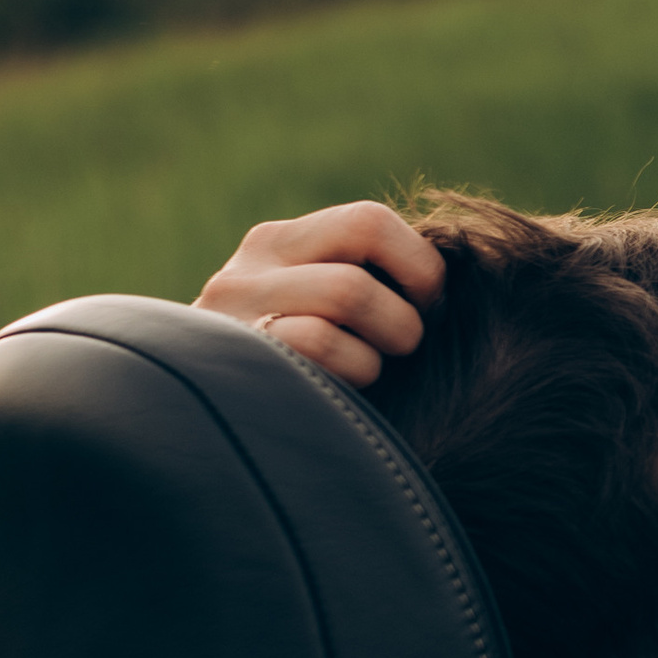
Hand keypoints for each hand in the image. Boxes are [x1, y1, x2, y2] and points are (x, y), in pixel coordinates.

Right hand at [196, 201, 444, 388]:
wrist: (205, 438)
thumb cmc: (295, 386)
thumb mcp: (314, 317)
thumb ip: (362, 285)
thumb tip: (452, 282)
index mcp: (275, 245)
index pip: (370, 220)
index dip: (419, 266)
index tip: (426, 310)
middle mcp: (249, 265)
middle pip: (366, 234)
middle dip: (409, 298)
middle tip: (404, 347)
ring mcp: (234, 307)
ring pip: (350, 289)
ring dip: (384, 343)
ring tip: (370, 373)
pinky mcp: (236, 354)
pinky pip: (319, 341)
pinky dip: (352, 373)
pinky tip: (342, 396)